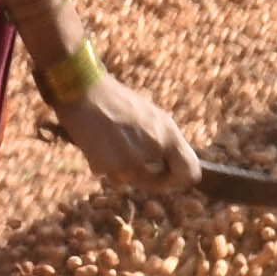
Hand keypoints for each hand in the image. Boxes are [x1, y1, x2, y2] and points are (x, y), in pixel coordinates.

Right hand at [61, 67, 199, 194]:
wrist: (85, 92)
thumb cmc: (118, 102)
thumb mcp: (153, 117)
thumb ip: (167, 143)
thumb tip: (177, 170)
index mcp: (170, 134)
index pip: (190, 173)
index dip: (179, 178)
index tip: (167, 174)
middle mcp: (155, 149)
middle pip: (157, 183)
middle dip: (146, 175)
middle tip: (129, 152)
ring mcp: (133, 160)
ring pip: (132, 181)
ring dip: (123, 171)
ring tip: (114, 144)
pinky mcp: (111, 167)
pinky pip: (113, 178)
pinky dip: (107, 167)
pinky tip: (101, 146)